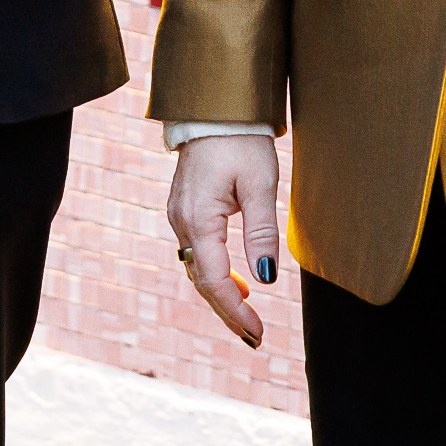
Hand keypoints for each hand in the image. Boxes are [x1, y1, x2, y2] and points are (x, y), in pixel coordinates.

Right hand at [165, 132, 280, 347]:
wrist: (213, 108)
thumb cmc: (239, 140)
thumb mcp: (260, 185)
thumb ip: (262, 232)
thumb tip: (266, 277)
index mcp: (199, 219)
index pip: (216, 280)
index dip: (237, 310)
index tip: (259, 331)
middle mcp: (181, 222)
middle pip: (202, 282)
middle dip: (228, 312)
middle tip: (255, 337)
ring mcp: (179, 216)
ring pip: (197, 269)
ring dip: (221, 295)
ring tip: (248, 317)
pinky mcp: (184, 210)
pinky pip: (197, 253)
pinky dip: (215, 274)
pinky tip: (236, 282)